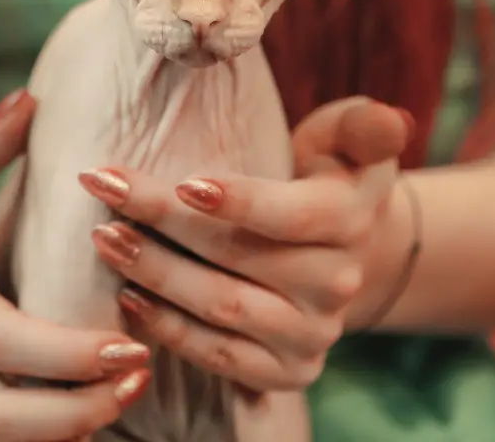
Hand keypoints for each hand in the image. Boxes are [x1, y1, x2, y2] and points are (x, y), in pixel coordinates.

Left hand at [78, 97, 412, 391]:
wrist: (342, 250)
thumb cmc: (325, 175)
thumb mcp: (349, 138)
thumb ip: (362, 126)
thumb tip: (390, 123)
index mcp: (352, 218)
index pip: (289, 215)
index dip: (236, 201)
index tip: (181, 181)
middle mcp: (338, 283)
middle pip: (237, 257)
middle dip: (163, 222)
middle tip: (105, 189)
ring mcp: (314, 333)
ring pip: (222, 308)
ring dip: (154, 275)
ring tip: (105, 238)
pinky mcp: (289, 371)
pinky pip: (220, 356)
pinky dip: (169, 330)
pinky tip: (129, 296)